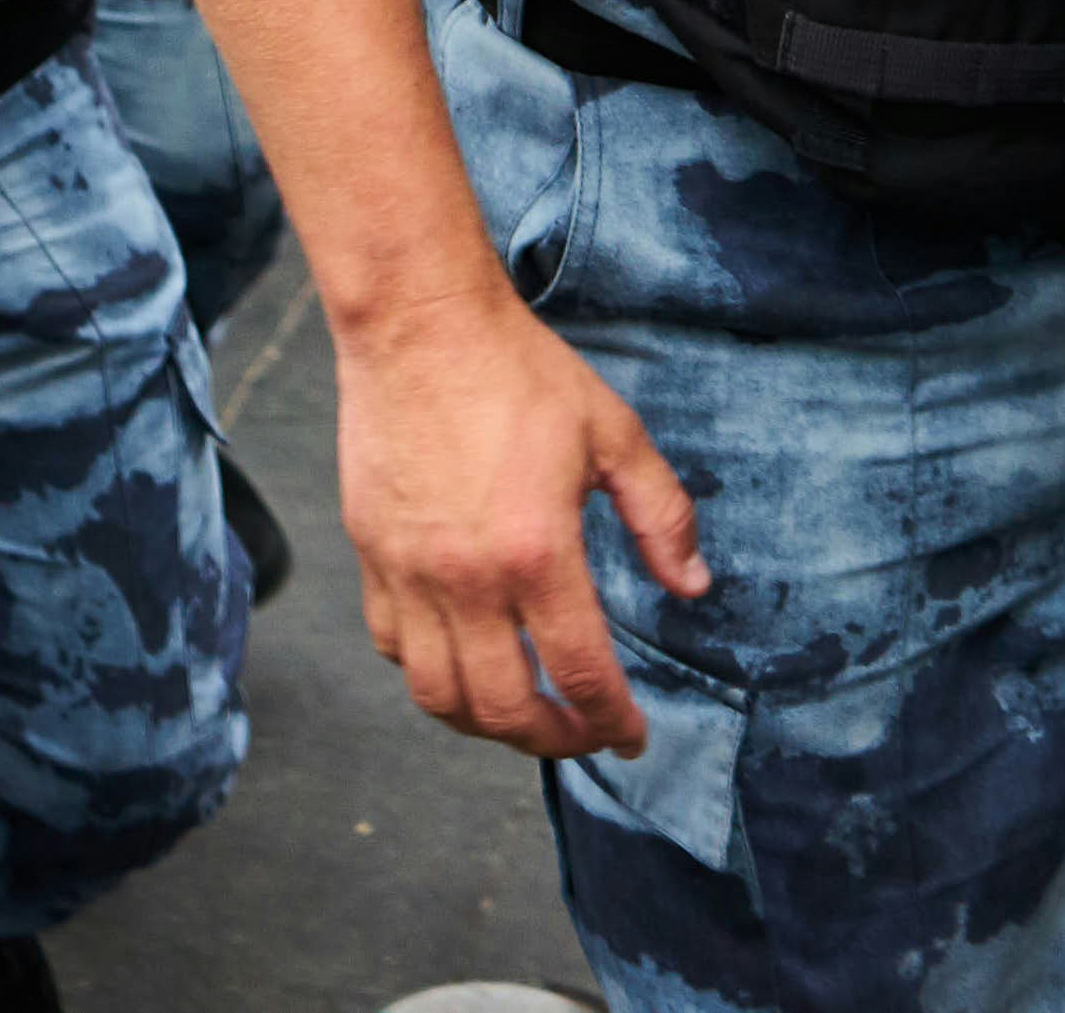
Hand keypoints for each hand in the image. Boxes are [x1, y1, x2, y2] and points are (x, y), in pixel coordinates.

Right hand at [339, 281, 708, 760]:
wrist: (418, 323)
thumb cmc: (518, 371)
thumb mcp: (614, 434)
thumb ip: (661, 516)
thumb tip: (693, 585)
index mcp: (536, 551)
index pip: (581, 673)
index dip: (613, 722)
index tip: (631, 736)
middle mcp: (466, 578)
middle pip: (504, 709)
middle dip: (553, 740)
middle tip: (582, 734)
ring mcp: (408, 571)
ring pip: (437, 694)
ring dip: (486, 724)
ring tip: (522, 714)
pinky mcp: (372, 552)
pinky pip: (392, 645)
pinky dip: (428, 673)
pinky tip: (461, 659)